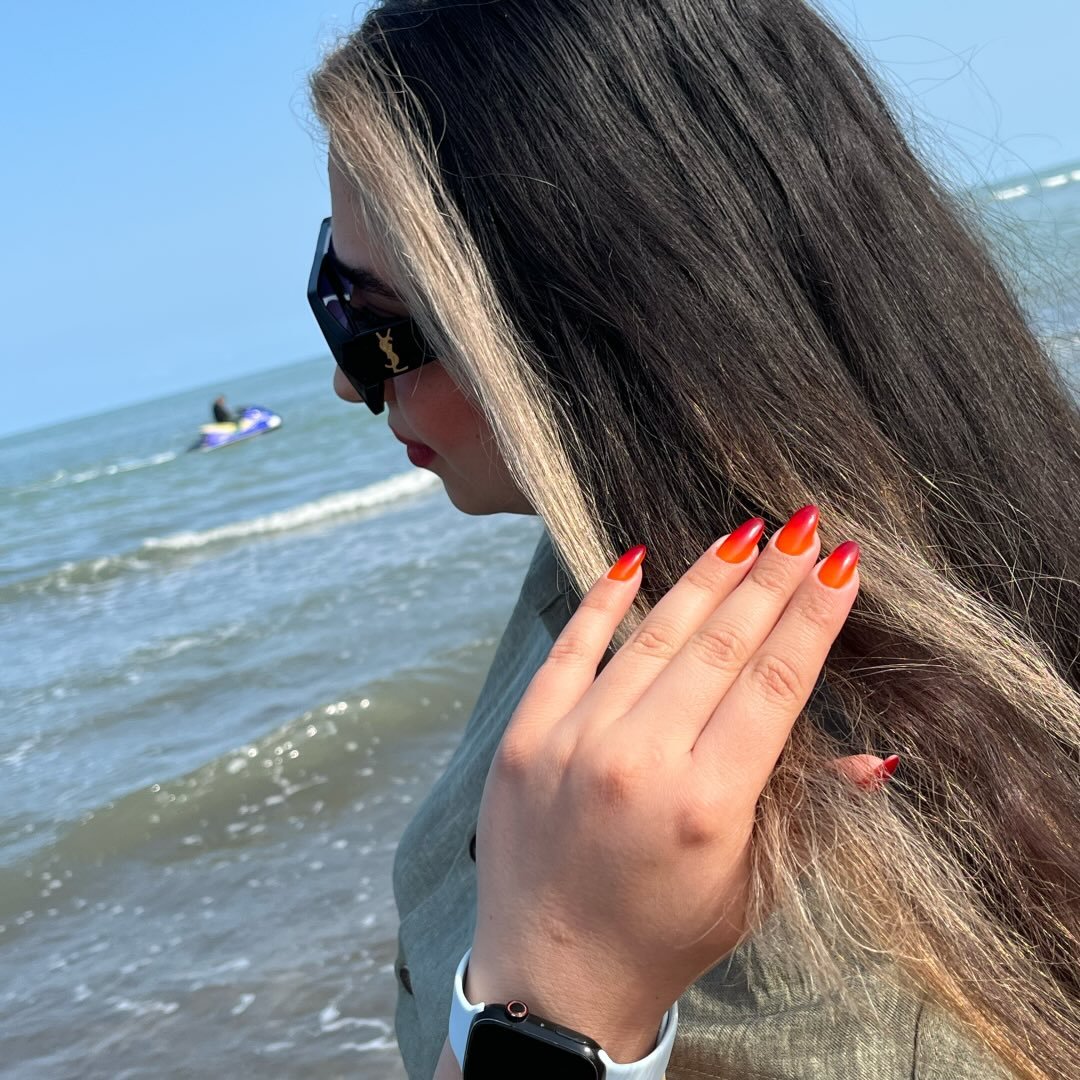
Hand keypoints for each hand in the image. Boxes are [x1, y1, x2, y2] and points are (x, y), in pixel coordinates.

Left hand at [467, 508, 866, 1061]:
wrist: (552, 980)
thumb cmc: (664, 935)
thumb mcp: (752, 886)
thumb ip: (810, 812)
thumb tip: (877, 758)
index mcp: (705, 805)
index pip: (773, 683)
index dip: (812, 618)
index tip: (839, 564)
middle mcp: (636, 762)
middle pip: (719, 646)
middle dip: (770, 580)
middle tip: (801, 526)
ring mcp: (571, 743)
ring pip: (652, 637)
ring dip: (702, 579)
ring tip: (743, 535)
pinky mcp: (523, 736)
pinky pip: (568, 650)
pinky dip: (601, 602)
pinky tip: (634, 560)